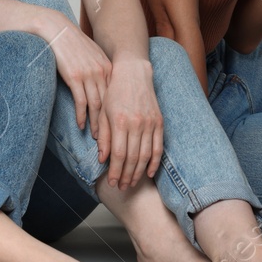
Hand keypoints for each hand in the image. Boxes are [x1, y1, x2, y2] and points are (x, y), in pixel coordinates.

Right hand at [36, 13, 111, 132]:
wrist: (58, 31)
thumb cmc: (74, 45)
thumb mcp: (93, 55)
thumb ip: (101, 70)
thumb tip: (105, 87)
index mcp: (109, 68)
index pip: (116, 96)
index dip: (117, 113)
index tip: (118, 127)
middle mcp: (102, 72)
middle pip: (109, 103)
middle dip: (109, 123)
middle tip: (110, 139)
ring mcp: (89, 74)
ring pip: (96, 105)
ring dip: (96, 123)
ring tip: (96, 138)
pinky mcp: (75, 77)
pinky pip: (81, 101)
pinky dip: (82, 116)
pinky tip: (81, 125)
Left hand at [99, 57, 163, 188]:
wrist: (134, 73)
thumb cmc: (115, 92)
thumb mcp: (103, 112)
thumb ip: (103, 136)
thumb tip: (103, 159)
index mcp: (120, 122)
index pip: (118, 154)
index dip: (115, 171)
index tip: (112, 182)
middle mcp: (136, 124)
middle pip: (132, 158)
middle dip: (126, 176)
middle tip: (121, 187)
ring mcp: (150, 123)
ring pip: (145, 155)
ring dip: (138, 172)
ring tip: (132, 182)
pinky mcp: (159, 122)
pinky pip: (158, 147)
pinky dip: (154, 162)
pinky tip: (148, 173)